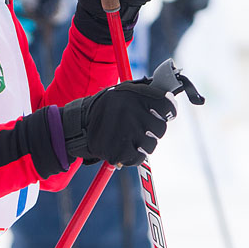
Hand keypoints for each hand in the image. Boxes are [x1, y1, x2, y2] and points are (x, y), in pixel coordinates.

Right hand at [59, 79, 175, 166]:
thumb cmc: (105, 108)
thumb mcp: (122, 91)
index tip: (165, 113)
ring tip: (127, 138)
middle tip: (140, 128)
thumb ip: (145, 92)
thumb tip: (171, 89)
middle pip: (161, 128)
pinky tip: (121, 148)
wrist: (77, 125)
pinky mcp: (119, 151)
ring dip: (142, 145)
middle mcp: (131, 111)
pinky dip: (131, 157)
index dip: (169, 110)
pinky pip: (137, 158)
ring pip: (150, 145)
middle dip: (153, 131)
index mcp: (133, 94)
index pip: (167, 104)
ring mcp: (125, 132)